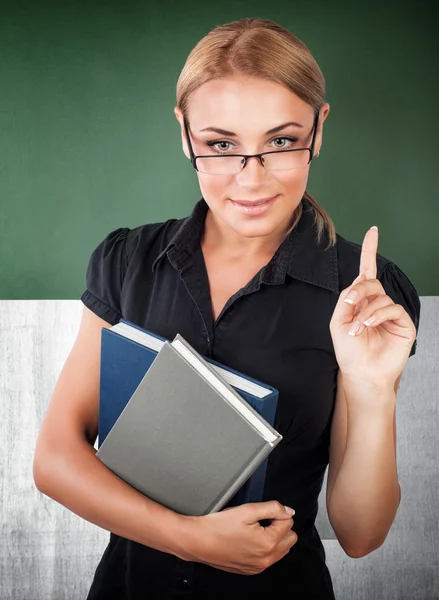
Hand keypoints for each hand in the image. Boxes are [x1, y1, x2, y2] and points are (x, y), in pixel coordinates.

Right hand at [180, 501, 297, 574]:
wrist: (199, 541)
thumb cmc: (219, 526)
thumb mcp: (247, 510)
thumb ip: (272, 508)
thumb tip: (288, 511)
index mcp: (269, 543)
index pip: (289, 522)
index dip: (277, 513)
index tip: (263, 513)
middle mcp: (266, 558)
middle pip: (290, 538)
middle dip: (279, 526)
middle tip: (261, 520)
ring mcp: (259, 566)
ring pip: (281, 550)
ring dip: (274, 538)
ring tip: (255, 529)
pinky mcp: (251, 570)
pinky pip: (268, 558)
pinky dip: (264, 548)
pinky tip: (249, 540)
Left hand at [330, 227, 416, 388]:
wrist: (361, 372)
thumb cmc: (349, 351)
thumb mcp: (338, 321)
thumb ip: (346, 299)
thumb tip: (359, 282)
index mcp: (361, 301)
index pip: (367, 271)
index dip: (370, 251)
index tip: (373, 231)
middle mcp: (378, 304)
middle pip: (371, 282)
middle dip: (359, 291)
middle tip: (349, 305)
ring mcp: (391, 313)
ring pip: (380, 297)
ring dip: (366, 310)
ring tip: (357, 328)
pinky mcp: (403, 323)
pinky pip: (392, 308)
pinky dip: (378, 315)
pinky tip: (368, 325)